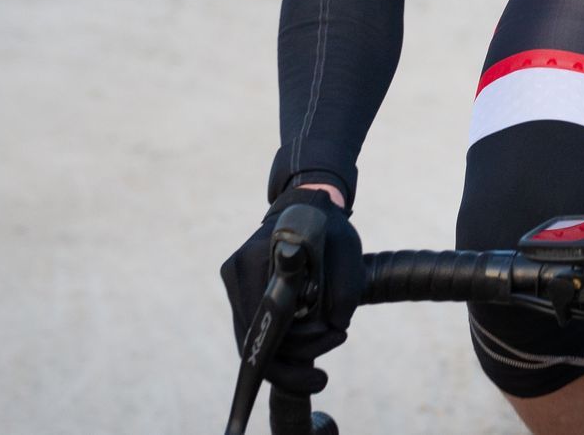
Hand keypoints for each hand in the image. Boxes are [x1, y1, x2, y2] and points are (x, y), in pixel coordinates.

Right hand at [221, 188, 363, 393]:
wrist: (307, 204)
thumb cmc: (328, 229)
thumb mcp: (348, 256)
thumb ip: (343, 292)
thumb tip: (332, 328)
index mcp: (255, 261)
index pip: (263, 329)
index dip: (288, 364)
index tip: (319, 379)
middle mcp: (236, 274)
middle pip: (253, 343)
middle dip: (294, 363)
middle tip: (327, 369)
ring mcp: (235, 282)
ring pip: (254, 340)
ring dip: (289, 357)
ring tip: (324, 355)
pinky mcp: (242, 289)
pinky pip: (257, 328)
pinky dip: (281, 343)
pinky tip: (306, 350)